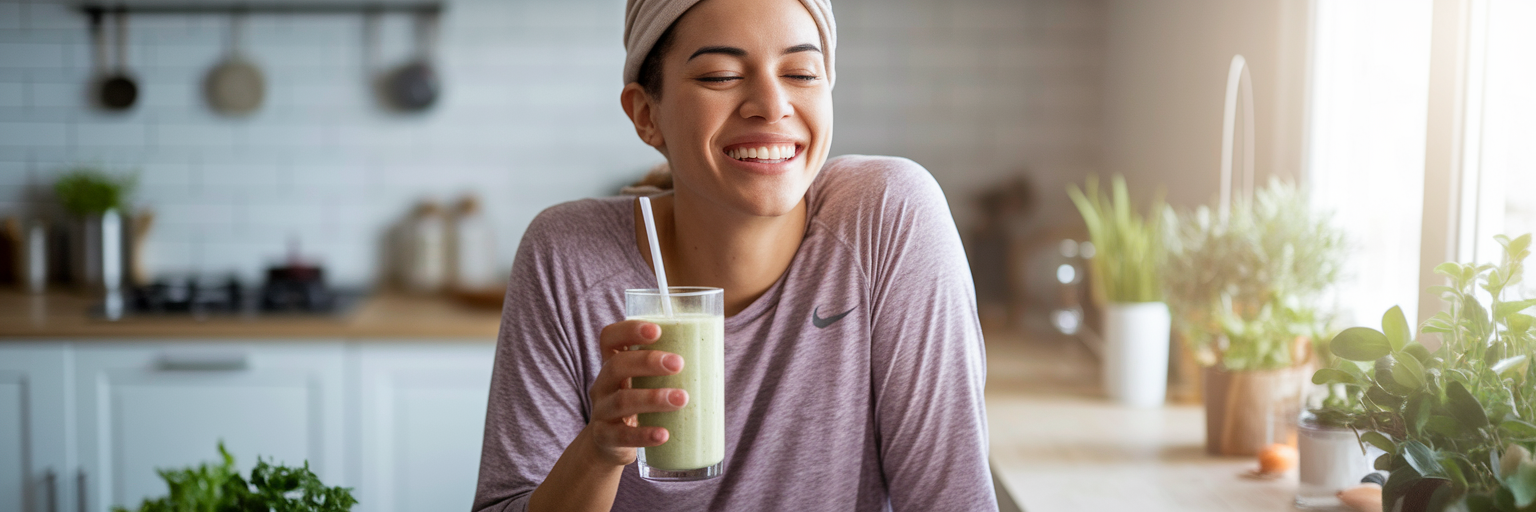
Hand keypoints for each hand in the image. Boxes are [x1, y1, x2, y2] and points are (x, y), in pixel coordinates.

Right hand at [585, 320, 687, 466]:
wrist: (608, 444)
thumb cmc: (637, 405)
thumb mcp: (643, 383)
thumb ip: (666, 370)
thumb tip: (716, 356)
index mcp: (614, 364)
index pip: (610, 338)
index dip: (629, 330)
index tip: (657, 330)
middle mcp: (603, 384)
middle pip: (616, 366)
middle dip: (648, 361)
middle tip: (679, 363)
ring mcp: (602, 412)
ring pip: (622, 400)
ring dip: (653, 398)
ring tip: (682, 399)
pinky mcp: (605, 438)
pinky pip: (622, 436)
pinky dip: (644, 435)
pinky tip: (664, 434)